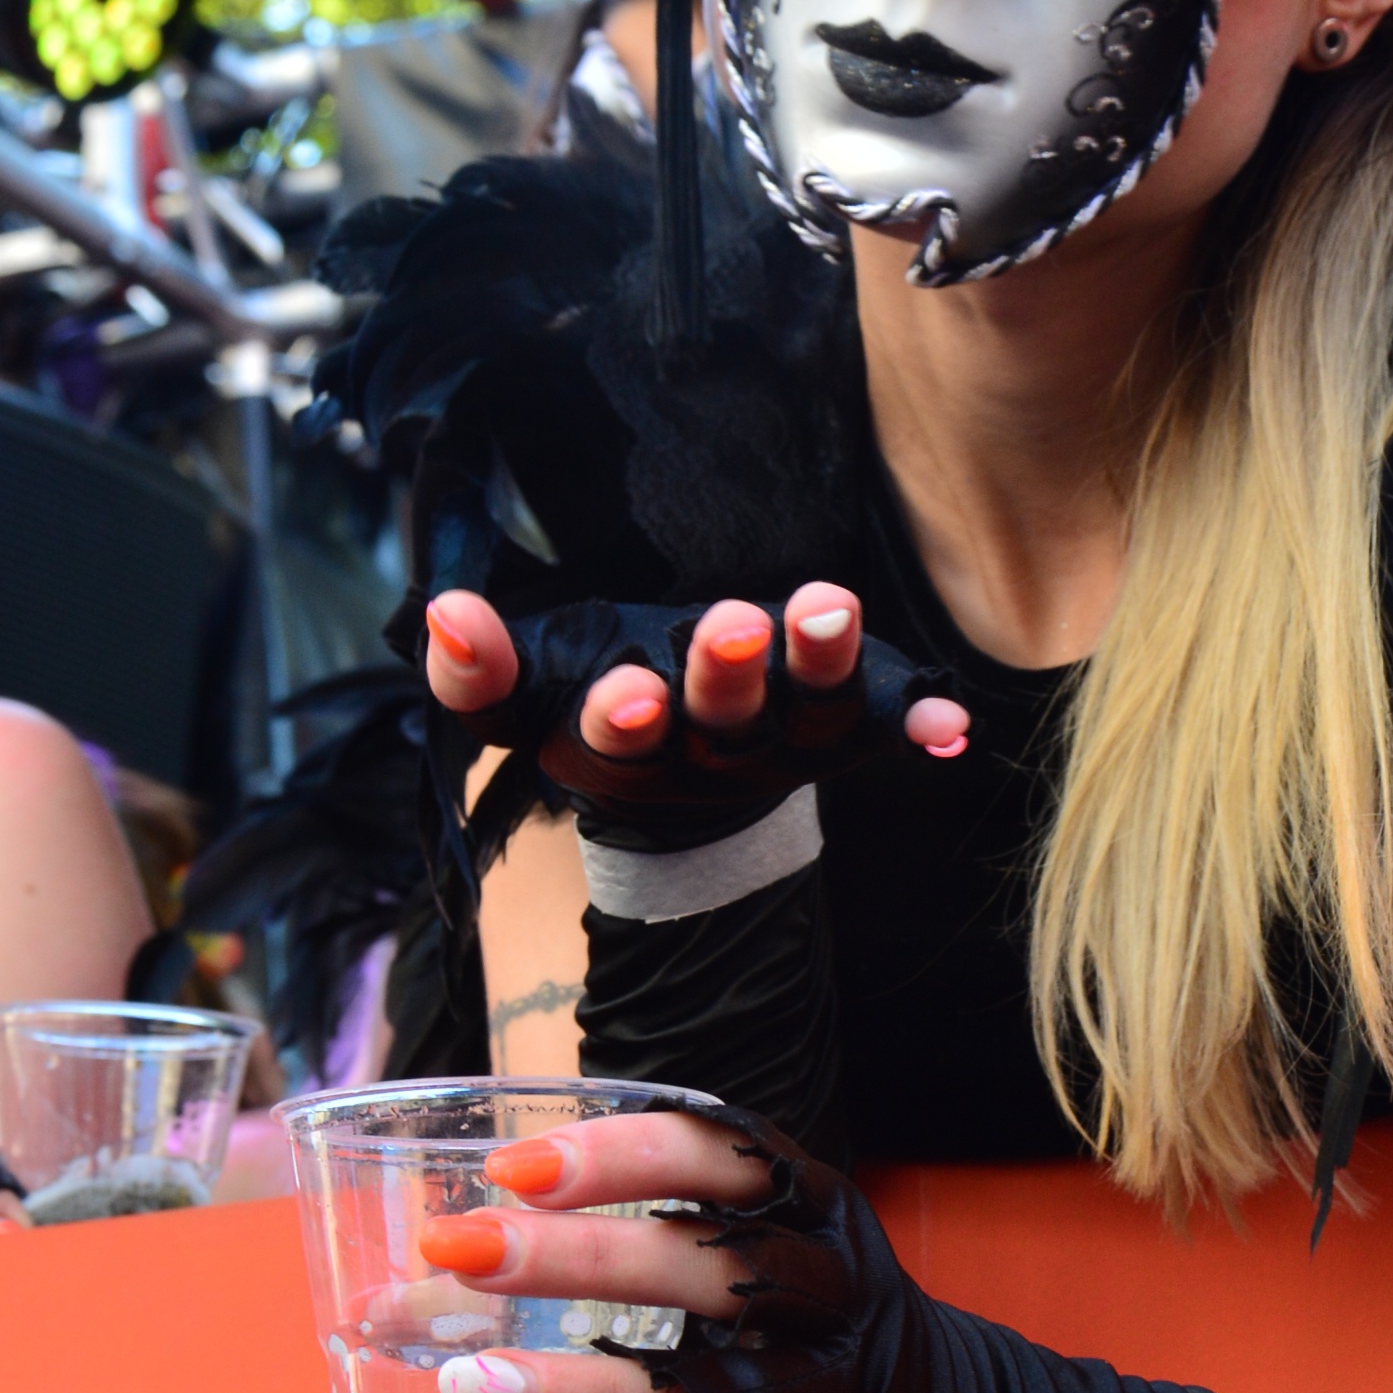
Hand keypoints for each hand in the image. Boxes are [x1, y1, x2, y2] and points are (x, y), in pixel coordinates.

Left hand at [411, 1100, 910, 1392]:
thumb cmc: (807, 1329)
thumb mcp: (764, 1257)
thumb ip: (642, 1238)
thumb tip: (430, 1267)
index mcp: (819, 1215)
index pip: (728, 1159)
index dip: (623, 1155)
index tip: (509, 1168)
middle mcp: (840, 1298)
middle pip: (713, 1269)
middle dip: (578, 1256)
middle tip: (457, 1252)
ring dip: (588, 1392)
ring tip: (473, 1387)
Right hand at [420, 579, 966, 823]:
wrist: (689, 786)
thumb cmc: (600, 715)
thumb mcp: (528, 703)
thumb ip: (476, 670)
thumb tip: (442, 612)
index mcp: (624, 748)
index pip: (614, 737)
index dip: (619, 719)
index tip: (624, 692)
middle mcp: (709, 754)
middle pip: (719, 723)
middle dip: (721, 677)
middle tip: (725, 623)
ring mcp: (781, 748)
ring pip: (807, 718)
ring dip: (818, 667)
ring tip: (826, 606)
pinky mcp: (840, 735)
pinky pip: (884, 732)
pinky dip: (915, 726)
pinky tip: (950, 723)